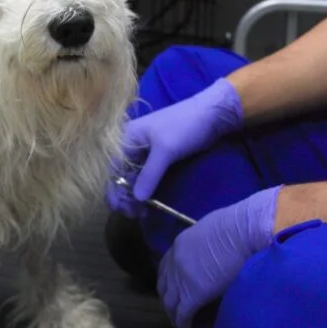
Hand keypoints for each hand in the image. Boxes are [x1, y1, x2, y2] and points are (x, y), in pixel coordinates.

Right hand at [106, 78, 243, 216]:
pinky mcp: (160, 157)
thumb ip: (149, 175)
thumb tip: (136, 199)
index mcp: (127, 138)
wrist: (213, 113)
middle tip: (135, 214)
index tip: (122, 209)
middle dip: (125, 196)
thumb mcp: (166, 150)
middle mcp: (132, 145)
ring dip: (136, 195)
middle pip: (121, 175)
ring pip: (134, 178)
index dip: (115, 191)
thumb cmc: (185, 125)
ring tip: (143, 213)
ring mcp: (146, 151)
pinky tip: (150, 203)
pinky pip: (147, 176)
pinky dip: (147, 189)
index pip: (113, 169)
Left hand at [157, 186, 280, 327]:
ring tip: (179, 322)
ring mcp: (182, 279)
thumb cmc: (237, 227)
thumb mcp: (213, 232)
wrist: (244, 232)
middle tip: (174, 309)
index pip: (166, 267)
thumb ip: (205, 245)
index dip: (168, 281)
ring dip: (173, 314)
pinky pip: (183, 313)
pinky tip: (186, 327)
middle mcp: (175, 262)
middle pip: (164, 286)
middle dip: (168, 299)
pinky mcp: (193, 294)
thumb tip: (213, 253)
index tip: (173, 290)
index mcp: (180, 245)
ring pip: (170, 302)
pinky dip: (183, 322)